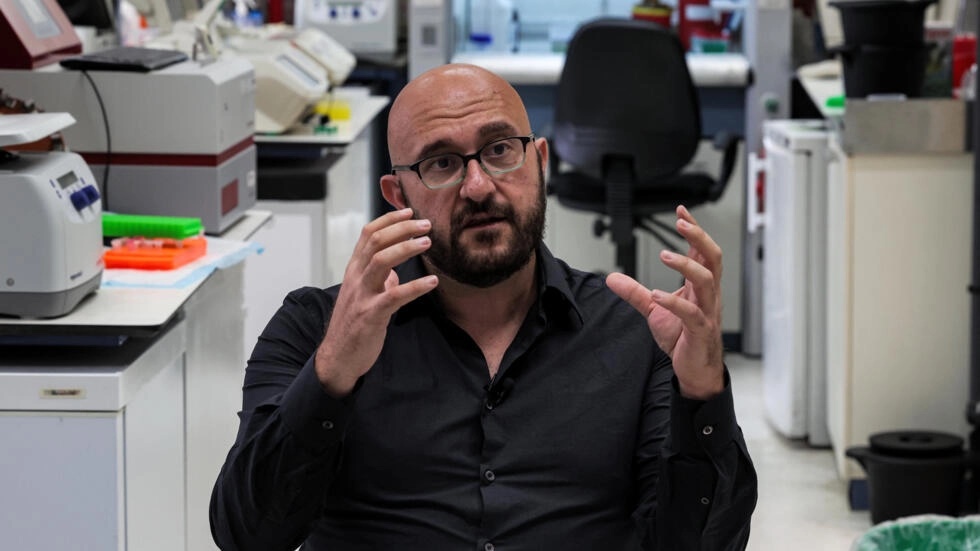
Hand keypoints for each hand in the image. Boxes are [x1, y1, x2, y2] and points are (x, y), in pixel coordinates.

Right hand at [315, 208, 438, 396]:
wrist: (338, 357)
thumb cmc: (353, 325)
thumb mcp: (363, 296)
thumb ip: (378, 281)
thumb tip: (394, 272)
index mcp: (354, 270)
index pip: (368, 234)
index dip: (389, 220)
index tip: (409, 211)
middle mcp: (356, 278)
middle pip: (376, 241)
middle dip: (402, 228)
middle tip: (426, 225)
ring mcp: (362, 295)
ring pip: (381, 261)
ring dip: (406, 248)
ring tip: (428, 243)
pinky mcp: (371, 315)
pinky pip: (395, 296)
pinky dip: (416, 286)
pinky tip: (432, 281)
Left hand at [605, 205, 723, 399]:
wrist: (695, 371)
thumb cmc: (682, 339)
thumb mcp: (654, 311)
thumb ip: (635, 292)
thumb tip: (612, 277)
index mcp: (700, 287)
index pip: (702, 252)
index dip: (694, 230)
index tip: (681, 211)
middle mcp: (708, 296)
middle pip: (713, 258)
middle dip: (699, 237)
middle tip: (681, 223)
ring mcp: (707, 312)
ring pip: (707, 281)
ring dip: (686, 265)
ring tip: (665, 255)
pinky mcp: (700, 331)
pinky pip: (692, 314)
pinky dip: (674, 302)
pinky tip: (657, 295)